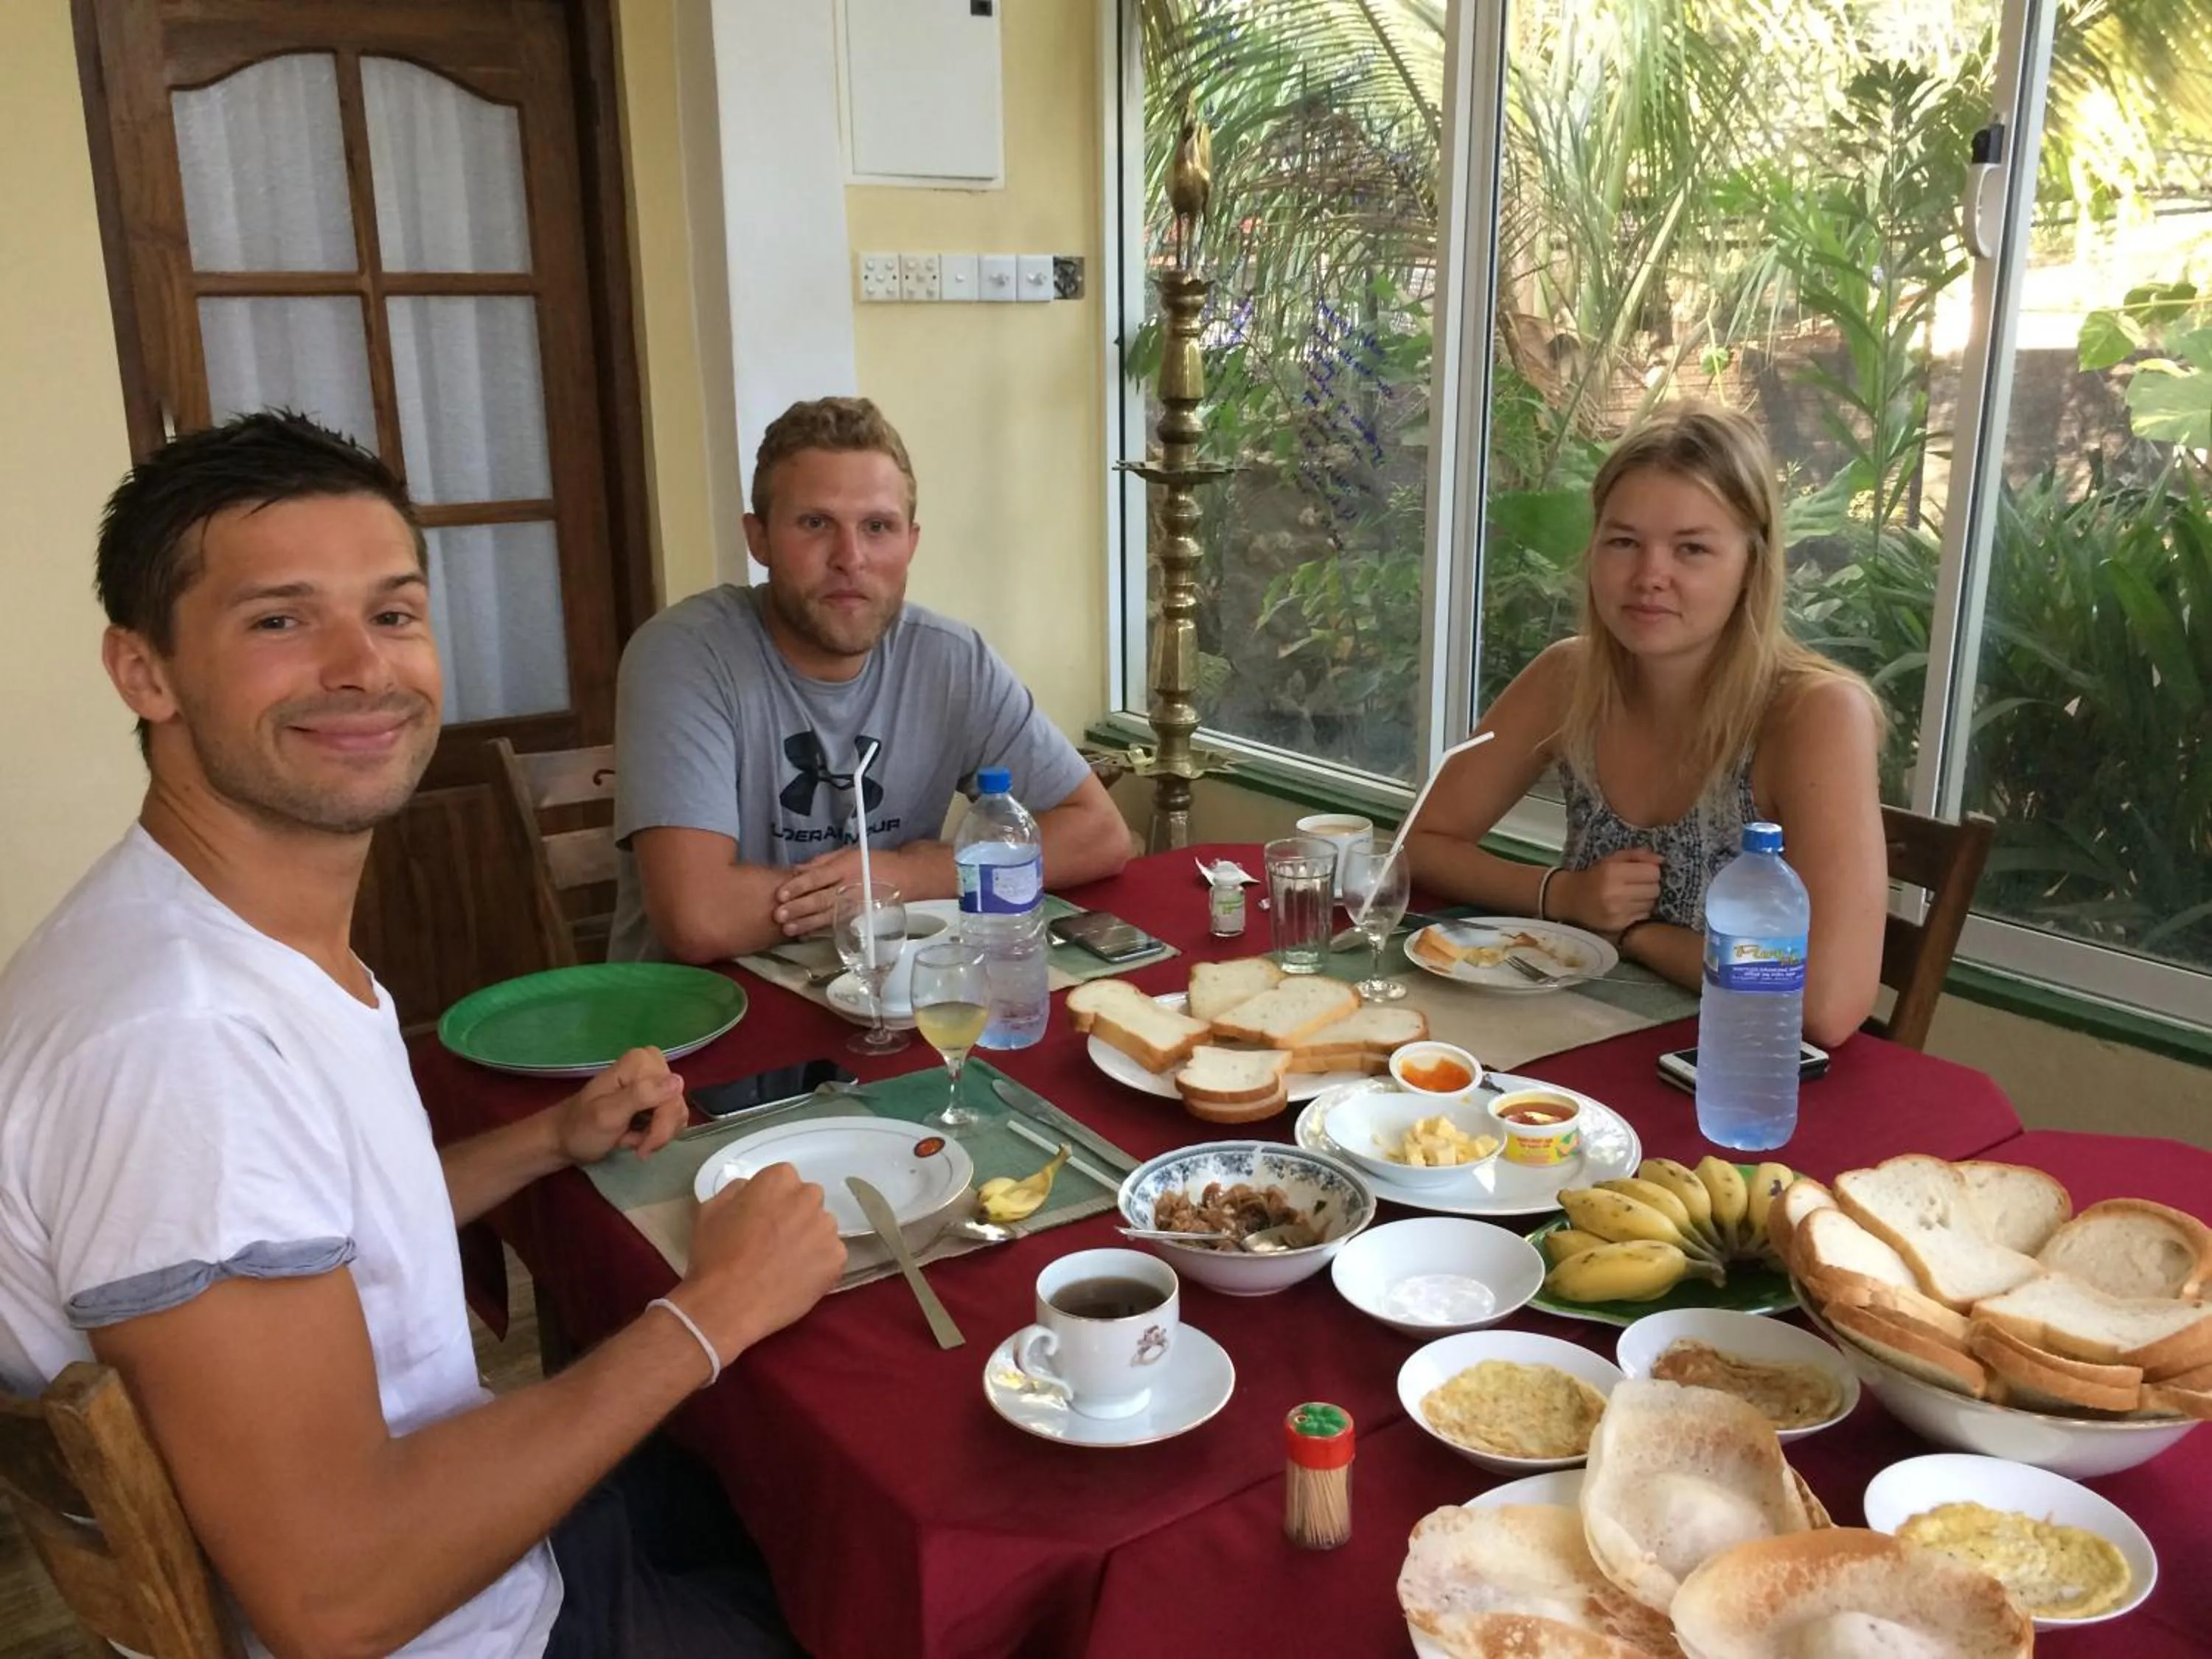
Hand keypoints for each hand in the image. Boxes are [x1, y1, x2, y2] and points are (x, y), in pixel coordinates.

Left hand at [550, 1047, 684, 1165]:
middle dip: (659, 1132)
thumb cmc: (581, 1129)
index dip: (661, 1124)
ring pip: (677, 1112)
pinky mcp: (656, 1094)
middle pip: (676, 1104)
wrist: (566, 1139)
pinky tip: (638, 1136)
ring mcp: (655, 1079)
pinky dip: (657, 1133)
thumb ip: (641, 1095)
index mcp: (641, 1061)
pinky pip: (673, 1117)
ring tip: (632, 1140)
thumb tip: (678, 1081)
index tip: (641, 1145)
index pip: (672, 1096)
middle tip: (637, 1147)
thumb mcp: (608, 1114)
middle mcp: (652, 1064)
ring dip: (657, 1134)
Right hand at [679, 1162, 846, 1355]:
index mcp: (779, 1179)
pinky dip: (818, 1266)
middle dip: (795, 1217)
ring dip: (809, 1241)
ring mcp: (826, 1228)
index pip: (785, 1180)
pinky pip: (831, 1257)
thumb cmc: (715, 1255)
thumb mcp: (711, 1210)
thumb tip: (751, 1189)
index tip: (762, 1220)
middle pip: (808, 1202)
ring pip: (821, 1229)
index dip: (772, 1202)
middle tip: (775, 1243)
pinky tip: (797, 1280)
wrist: (729, 1305)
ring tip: (785, 1266)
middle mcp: (809, 1197)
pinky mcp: (837, 1258)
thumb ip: (737, 1190)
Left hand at [771, 846, 866, 938]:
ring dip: (806, 923)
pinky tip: (805, 934)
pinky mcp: (859, 917)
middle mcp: (850, 887)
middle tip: (778, 914)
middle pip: (820, 899)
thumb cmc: (873, 862)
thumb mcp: (848, 853)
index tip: (780, 894)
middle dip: (798, 907)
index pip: (818, 877)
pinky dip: (820, 929)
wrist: (905, 877)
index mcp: (845, 867)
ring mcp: (855, 905)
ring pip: (827, 915)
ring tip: (787, 929)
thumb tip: (796, 870)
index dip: (798, 886)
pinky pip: (837, 924)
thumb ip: (821, 862)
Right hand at [1554, 850, 1662, 933]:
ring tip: (1633, 896)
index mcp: (1613, 872)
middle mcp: (1615, 892)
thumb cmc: (1594, 876)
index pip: (1652, 872)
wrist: (1570, 899)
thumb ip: (1637, 855)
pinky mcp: (1618, 924)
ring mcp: (1617, 911)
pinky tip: (1628, 906)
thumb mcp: (1611, 859)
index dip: (1651, 871)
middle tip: (1639, 884)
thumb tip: (1662, 860)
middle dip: (1650, 885)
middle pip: (1655, 889)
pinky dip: (1640, 910)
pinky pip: (1643, 916)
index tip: (1643, 872)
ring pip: (1651, 903)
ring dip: (1646, 899)